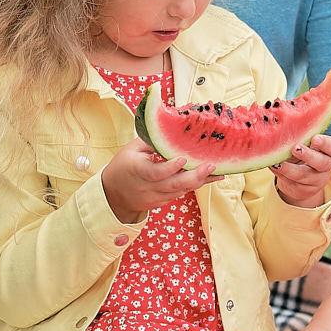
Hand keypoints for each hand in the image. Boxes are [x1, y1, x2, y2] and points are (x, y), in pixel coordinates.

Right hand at [98, 141, 219, 224]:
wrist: (113, 194)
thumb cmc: (123, 166)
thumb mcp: (132, 149)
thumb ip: (152, 141)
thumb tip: (173, 127)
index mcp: (138, 171)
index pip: (156, 173)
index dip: (171, 167)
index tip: (184, 158)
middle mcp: (147, 187)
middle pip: (174, 185)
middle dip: (195, 176)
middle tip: (211, 166)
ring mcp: (154, 198)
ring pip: (180, 192)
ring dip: (200, 182)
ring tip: (218, 172)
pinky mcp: (160, 203)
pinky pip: (179, 195)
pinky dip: (192, 186)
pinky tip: (207, 178)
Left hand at [273, 133, 330, 207]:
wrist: (301, 177)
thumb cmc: (303, 154)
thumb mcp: (305, 144)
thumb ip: (300, 137)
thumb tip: (284, 126)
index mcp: (329, 151)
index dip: (324, 143)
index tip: (314, 138)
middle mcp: (326, 166)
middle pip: (321, 163)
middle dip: (308, 155)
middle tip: (295, 148)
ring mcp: (317, 180)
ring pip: (304, 176)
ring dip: (289, 169)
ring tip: (277, 163)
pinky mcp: (305, 190)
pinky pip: (293, 184)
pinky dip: (282, 175)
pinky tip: (273, 167)